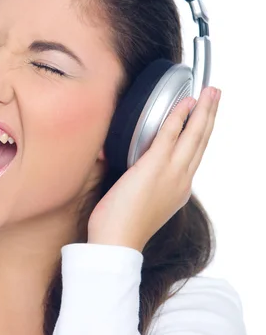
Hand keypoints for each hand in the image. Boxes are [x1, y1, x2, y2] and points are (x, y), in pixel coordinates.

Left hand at [88, 86, 220, 250]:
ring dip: (203, 110)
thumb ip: (144, 186)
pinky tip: (186, 102)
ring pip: (194, 134)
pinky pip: (171, 134)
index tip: (202, 120)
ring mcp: (171, 172)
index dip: (200, 135)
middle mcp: (181, 180)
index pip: (193, 156)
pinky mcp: (155, 166)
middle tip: (215, 95)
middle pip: (201, 141)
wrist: (118, 242)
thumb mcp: (142, 203)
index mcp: (178, 190)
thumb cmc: (122, 227)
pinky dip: (179, 116)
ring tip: (210, 92)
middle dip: (210, 116)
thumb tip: (131, 173)